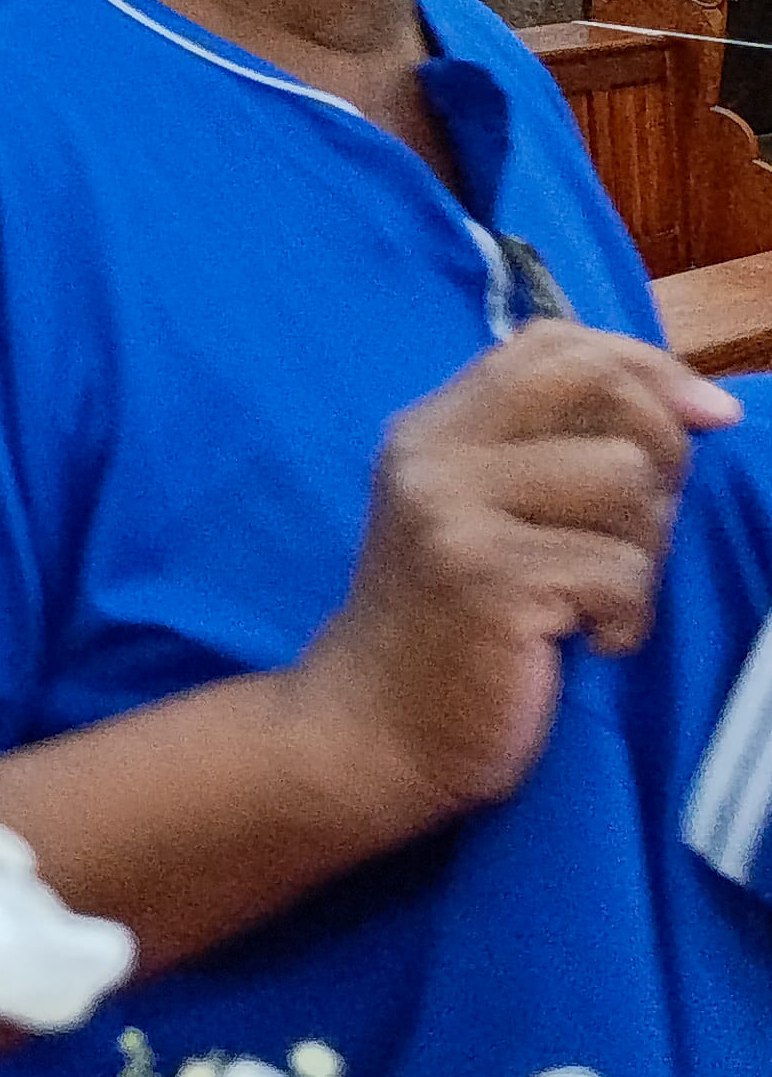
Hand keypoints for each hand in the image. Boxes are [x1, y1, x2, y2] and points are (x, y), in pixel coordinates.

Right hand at [291, 323, 739, 833]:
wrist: (370, 732)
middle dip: (659, 452)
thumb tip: (696, 406)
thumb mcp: (476, 513)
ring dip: (643, 548)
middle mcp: (433, 453)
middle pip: (599, 388)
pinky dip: (628, 617)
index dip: (646, 366)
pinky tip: (586, 642)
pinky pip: (623, 569)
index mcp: (432, 428)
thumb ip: (549, 450)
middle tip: (635, 531)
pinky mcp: (487, 576)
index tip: (705, 415)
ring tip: (597, 596)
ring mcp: (451, 511)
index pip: (555, 344)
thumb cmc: (447, 630)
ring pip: (625, 477)